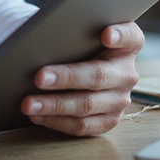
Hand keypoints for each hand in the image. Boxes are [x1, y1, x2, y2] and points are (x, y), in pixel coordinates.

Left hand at [21, 21, 143, 135]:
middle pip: (98, 76)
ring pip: (87, 105)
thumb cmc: (78, 47)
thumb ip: (73, 34)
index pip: (131, 37)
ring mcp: (120, 99)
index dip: (120, 35)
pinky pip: (83, 126)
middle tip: (38, 78)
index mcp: (127, 46)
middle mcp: (127, 73)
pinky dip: (57, 121)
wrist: (83, 69)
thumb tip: (40, 39)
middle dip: (66, 77)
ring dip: (54, 105)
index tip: (106, 35)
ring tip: (29, 104)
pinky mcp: (110, 120)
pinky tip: (38, 116)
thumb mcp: (81, 36)